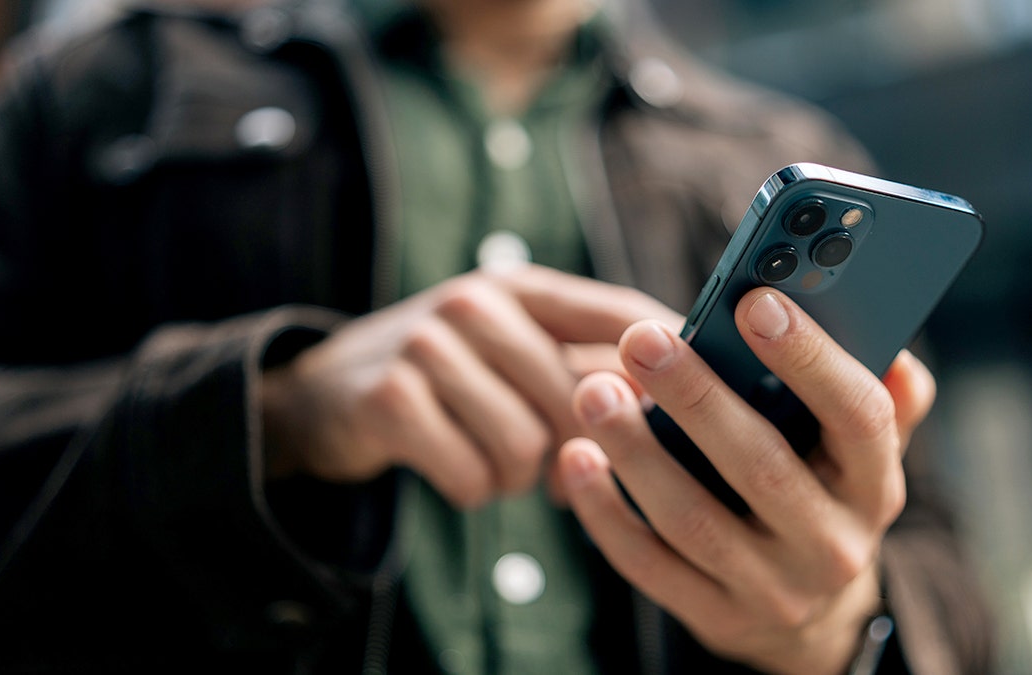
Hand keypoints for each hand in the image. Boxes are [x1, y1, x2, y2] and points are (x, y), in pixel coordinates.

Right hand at [261, 264, 679, 507]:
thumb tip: (678, 406)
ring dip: (518, 477)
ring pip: (527, 444)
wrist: (323, 395)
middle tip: (560, 473)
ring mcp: (429, 344)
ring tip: (499, 465)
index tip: (708, 402)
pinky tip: (459, 471)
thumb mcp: (511, 351)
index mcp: (522, 287)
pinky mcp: (391, 397)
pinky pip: (473, 473)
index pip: (622, 313)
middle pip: (579, 397)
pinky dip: (474, 489)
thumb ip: (583, 366)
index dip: (670, 360)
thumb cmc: (446, 379)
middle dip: (578, 450)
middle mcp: (477, 301)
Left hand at [556, 287, 934, 673]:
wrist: (809, 618)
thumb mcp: (862, 454)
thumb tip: (891, 348)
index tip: (754, 302)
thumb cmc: (823, 497)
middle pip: (762, 464)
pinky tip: (577, 457)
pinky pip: (649, 564)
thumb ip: (882, 399)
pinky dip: (607, 511)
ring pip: (693, 517)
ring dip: (636, 450)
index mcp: (875, 486)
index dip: (809, 358)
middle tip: (642, 340)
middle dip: (696, 396)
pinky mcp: (715, 618)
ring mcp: (772, 590)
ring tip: (594, 391)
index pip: (858, 416)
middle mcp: (832, 545)